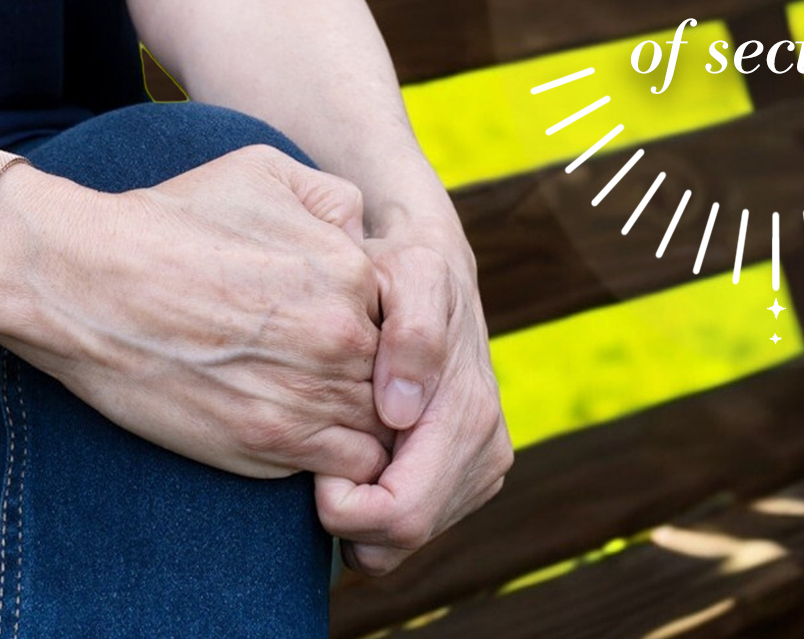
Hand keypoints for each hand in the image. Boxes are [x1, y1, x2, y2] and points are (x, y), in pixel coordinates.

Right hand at [0, 146, 396, 485]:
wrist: (89, 283)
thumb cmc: (170, 220)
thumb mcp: (260, 169)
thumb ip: (332, 196)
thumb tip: (363, 231)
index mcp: (348, 269)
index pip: (402, 314)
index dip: (373, 320)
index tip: (336, 321)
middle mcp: (340, 337)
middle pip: (395, 376)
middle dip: (373, 376)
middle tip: (323, 366)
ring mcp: (309, 397)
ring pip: (376, 427)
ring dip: (358, 421)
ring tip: (309, 399)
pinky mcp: (272, 448)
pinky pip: (344, 470)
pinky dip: (336, 462)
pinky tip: (298, 431)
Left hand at [314, 232, 512, 575]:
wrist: (430, 264)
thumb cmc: (405, 267)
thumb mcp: (409, 275)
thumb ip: (412, 335)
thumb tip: (402, 411)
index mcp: (470, 416)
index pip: (401, 515)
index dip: (344, 504)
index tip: (316, 460)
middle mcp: (487, 451)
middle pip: (401, 538)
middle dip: (349, 515)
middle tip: (317, 459)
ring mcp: (481, 466)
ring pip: (404, 540)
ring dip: (362, 511)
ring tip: (337, 447)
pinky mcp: (467, 472)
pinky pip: (410, 523)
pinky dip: (375, 506)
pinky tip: (357, 456)